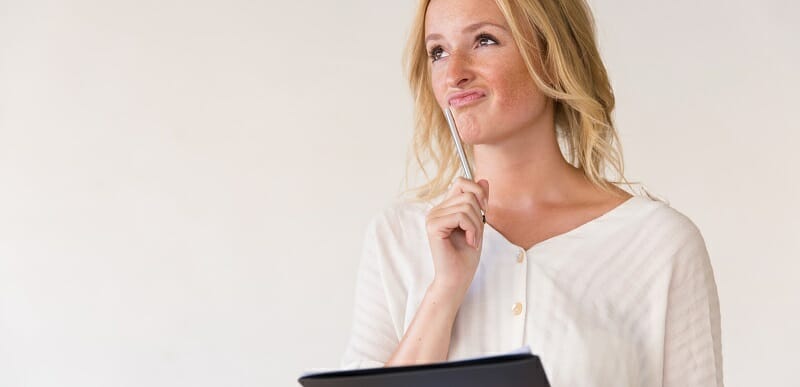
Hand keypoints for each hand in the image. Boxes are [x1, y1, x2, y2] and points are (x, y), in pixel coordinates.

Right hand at [425, 177, 489, 295]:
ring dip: (477, 225)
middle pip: (467, 194)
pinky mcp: (433, 226)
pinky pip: (460, 216)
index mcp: (445, 208)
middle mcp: (436, 210)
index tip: (484, 210)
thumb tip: (484, 180)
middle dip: (479, 215)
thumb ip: (479, 203)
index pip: (461, 182)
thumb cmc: (466, 255)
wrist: (457, 278)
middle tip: (476, 234)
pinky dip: (471, 229)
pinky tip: (470, 242)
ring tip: (473, 240)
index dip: (478, 192)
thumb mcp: (478, 224)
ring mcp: (433, 217)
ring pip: (466, 205)